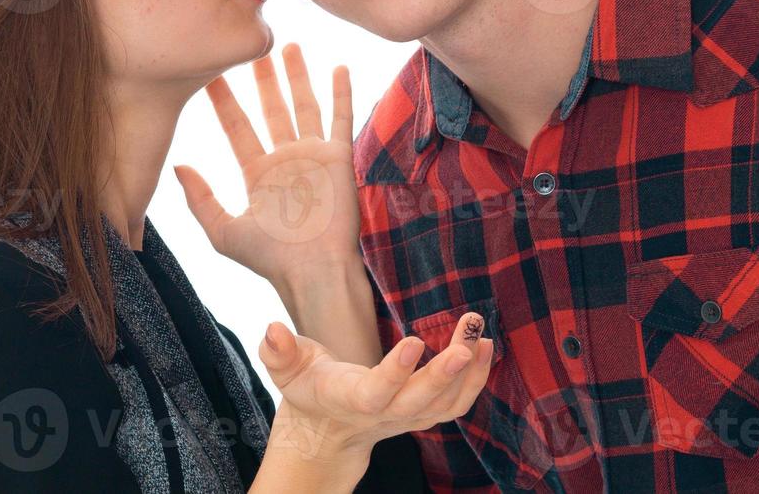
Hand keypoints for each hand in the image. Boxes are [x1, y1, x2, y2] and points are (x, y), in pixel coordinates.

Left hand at [174, 42, 361, 286]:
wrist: (314, 270)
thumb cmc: (270, 258)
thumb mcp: (224, 230)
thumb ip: (200, 199)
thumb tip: (178, 165)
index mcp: (259, 174)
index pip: (237, 128)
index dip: (224, 101)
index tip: (211, 74)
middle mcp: (286, 160)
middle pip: (271, 109)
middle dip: (262, 79)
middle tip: (254, 47)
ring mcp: (314, 156)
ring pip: (303, 105)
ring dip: (297, 76)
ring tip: (288, 45)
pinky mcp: (340, 158)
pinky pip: (341, 118)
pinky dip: (341, 93)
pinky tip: (337, 68)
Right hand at [257, 313, 494, 463]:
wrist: (327, 430)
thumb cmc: (309, 389)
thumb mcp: (287, 369)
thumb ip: (279, 352)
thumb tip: (272, 330)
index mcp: (350, 399)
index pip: (375, 392)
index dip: (396, 372)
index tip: (415, 341)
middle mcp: (384, 413)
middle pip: (419, 403)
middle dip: (445, 374)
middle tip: (467, 339)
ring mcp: (409, 416)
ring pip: (445, 405)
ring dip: (469, 373)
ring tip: (480, 335)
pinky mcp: (425, 412)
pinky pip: (457, 404)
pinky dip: (476, 380)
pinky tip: (486, 347)